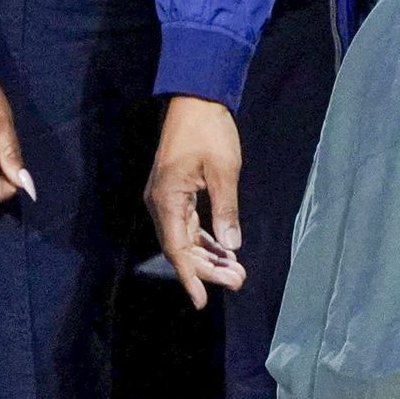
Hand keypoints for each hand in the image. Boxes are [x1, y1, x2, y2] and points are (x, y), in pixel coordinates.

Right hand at [145, 96, 246, 308]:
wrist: (196, 97)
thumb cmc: (209, 130)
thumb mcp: (224, 169)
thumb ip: (226, 209)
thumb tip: (231, 246)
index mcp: (167, 198)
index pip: (177, 249)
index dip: (191, 276)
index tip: (203, 301)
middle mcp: (161, 202)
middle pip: (181, 247)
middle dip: (208, 268)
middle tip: (238, 281)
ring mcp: (166, 196)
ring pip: (184, 237)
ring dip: (208, 255)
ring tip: (236, 272)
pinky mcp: (175, 190)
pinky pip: (187, 223)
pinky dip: (204, 238)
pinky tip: (223, 249)